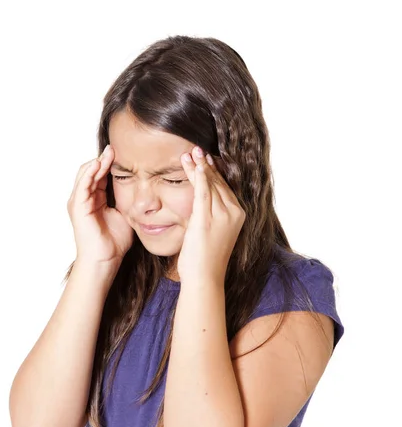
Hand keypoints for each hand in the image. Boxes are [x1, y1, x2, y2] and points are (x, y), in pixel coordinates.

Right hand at [67, 145, 133, 265]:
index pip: (102, 174)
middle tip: (117, 147)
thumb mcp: (125, 215)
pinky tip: (101, 163)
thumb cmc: (114, 242)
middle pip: (92, 170)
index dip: (111, 163)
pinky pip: (83, 184)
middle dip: (104, 158)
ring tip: (110, 152)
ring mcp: (79, 201)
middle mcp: (84, 198)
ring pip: (86, 173)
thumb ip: (129, 201)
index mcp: (95, 199)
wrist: (105, 260)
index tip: (125, 153)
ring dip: (98, 161)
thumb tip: (144, 190)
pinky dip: (91, 172)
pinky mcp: (78, 206)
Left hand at [177, 146, 245, 285]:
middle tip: (195, 149)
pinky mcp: (207, 219)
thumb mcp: (214, 233)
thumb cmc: (206, 259)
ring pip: (210, 184)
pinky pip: (203, 192)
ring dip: (199, 167)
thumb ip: (212, 216)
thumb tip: (204, 205)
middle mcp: (233, 213)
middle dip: (206, 165)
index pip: (225, 188)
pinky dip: (199, 177)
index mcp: (238, 215)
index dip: (215, 172)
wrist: (205, 277)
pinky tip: (194, 165)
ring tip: (189, 153)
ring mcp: (221, 216)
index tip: (206, 159)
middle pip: (219, 183)